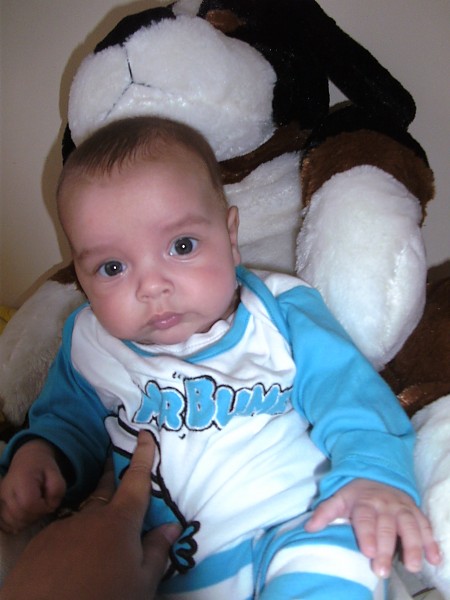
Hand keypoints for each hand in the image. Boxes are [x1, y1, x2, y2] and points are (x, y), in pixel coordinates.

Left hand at [0, 431, 179, 599]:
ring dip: (94, 514)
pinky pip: (64, 531)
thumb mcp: (142, 582)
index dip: (142, 455)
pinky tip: (74, 554)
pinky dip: (73, 536)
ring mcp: (64, 526)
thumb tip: (172, 526)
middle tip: (114, 462)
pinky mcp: (42, 542)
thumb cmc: (106, 596)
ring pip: (84, 514)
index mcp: (120, 520)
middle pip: (105, 489)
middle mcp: (91, 516)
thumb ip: (157, 550)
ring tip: (98, 531)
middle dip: (111, 475)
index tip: (144, 435)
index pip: (135, 480)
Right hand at [0, 439, 65, 532]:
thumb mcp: (56, 474)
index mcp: (22, 479)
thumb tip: (50, 507)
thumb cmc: (43, 468)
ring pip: (12, 521)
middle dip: (37, 515)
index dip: (42, 508)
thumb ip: (57, 490)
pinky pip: (5, 523)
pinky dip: (18, 524)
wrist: (27, 460)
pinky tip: (27, 516)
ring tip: (36, 509)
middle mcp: (7, 490)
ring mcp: (0, 498)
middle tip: (44, 505)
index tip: (49, 502)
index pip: (29, 504)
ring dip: (28, 521)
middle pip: (20, 515)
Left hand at [305, 478, 440, 577]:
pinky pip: (426, 526)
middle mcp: (385, 505)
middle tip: (382, 569)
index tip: (366, 551)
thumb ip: (325, 512)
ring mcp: (403, 509)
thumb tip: (309, 527)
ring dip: (413, 546)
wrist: (378, 475)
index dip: (366, 534)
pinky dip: (431, 542)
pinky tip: (434, 559)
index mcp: (365, 502)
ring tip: (412, 566)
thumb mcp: (339, 498)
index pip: (365, 518)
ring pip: (410, 526)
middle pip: (387, 527)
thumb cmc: (357, 495)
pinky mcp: (416, 513)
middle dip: (385, 548)